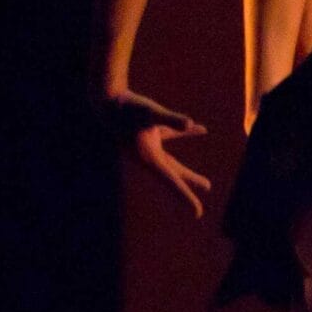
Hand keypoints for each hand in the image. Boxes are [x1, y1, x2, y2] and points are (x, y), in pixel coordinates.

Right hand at [103, 88, 210, 216]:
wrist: (105, 97)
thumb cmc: (127, 106)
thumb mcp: (150, 112)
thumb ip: (171, 119)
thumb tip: (191, 124)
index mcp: (148, 157)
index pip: (171, 181)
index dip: (185, 197)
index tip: (198, 214)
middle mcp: (147, 155)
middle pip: (173, 175)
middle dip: (189, 188)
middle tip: (202, 207)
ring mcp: (147, 144)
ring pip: (171, 162)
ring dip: (187, 173)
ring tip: (206, 186)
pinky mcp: (147, 130)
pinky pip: (170, 135)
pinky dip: (186, 133)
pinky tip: (200, 129)